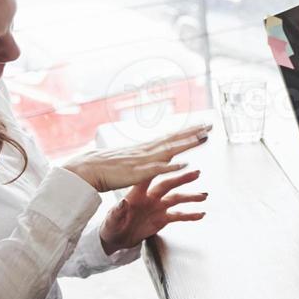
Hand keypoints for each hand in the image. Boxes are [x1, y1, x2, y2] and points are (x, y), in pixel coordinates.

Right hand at [62, 123, 210, 191]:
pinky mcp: (138, 173)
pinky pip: (157, 169)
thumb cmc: (106, 166)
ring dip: (187, 143)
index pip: (170, 136)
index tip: (201, 125)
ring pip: (170, 149)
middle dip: (193, 131)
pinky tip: (184, 163)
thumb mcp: (130, 159)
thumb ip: (143, 156)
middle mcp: (146, 150)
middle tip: (210, 125)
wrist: (88, 168)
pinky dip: (171, 165)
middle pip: (174, 138)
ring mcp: (143, 160)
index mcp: (145, 148)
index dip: (187, 131)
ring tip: (203, 137)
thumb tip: (154, 153)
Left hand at [99, 168, 208, 252]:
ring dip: (190, 196)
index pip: (147, 178)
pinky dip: (190, 215)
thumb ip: (118, 211)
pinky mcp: (162, 218)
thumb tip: (123, 202)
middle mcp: (149, 198)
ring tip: (203, 195)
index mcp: (136, 195)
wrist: (115, 238)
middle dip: (182, 179)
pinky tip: (200, 214)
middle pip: (168, 185)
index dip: (157, 169)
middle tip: (195, 173)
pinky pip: (178, 216)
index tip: (167, 160)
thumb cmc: (111, 227)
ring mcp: (157, 207)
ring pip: (177, 198)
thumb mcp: (112, 220)